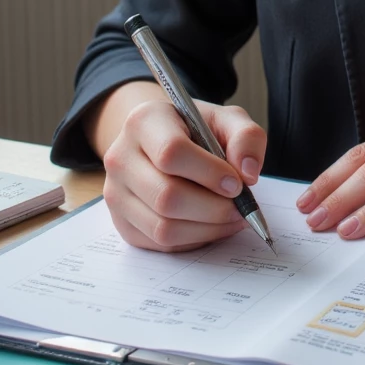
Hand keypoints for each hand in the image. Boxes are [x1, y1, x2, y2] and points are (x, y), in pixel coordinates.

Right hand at [91, 85, 267, 251]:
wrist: (159, 141)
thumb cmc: (195, 130)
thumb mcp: (226, 120)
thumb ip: (246, 137)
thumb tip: (248, 173)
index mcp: (143, 122)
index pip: (171, 152)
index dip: (209, 173)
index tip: (237, 183)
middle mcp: (121, 158)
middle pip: (166, 197)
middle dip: (213, 208)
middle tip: (241, 207)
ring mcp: (116, 194)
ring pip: (163, 227)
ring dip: (207, 229)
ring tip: (232, 217)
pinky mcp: (122, 223)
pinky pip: (161, 244)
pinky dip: (194, 240)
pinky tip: (212, 225)